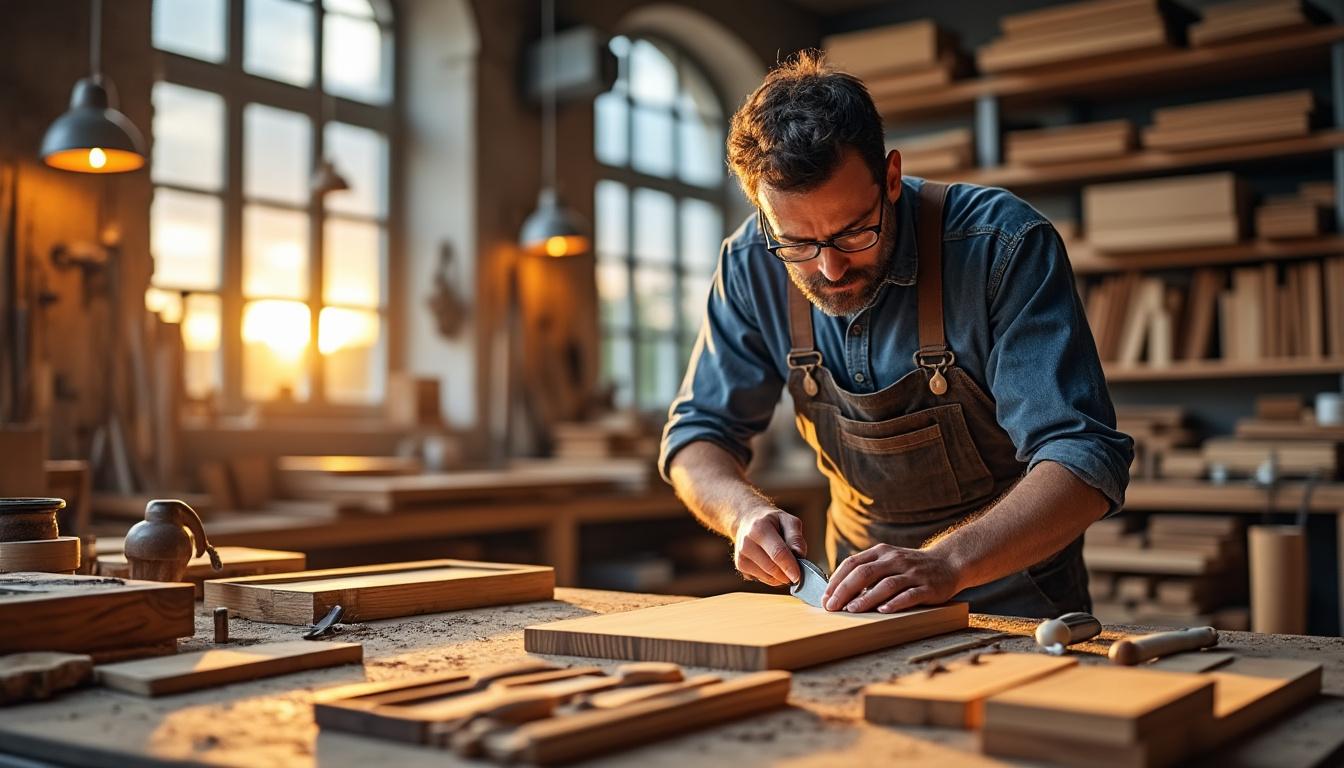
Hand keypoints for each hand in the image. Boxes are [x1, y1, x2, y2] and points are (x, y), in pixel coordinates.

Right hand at [731, 507, 805, 586]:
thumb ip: (796, 538)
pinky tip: (772, 563)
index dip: (789, 566)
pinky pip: (763, 579)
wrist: (747, 520)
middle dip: (787, 574)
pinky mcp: (741, 567)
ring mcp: (741, 557)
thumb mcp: (788, 520)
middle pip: (772, 568)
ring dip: (781, 576)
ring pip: (768, 577)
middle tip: (797, 569)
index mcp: (759, 528)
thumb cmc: (771, 521)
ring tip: (783, 562)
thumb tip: (800, 555)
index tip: (798, 576)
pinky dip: (773, 576)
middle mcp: (746, 543)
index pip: (777, 553)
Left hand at [822, 544, 960, 612]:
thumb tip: (839, 592)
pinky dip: (895, 603)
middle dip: (845, 590)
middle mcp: (895, 560)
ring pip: (885, 584)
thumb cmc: (911, 567)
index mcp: (881, 552)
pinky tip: (883, 611)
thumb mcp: (888, 561)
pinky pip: (909, 595)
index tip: (824, 597)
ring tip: (852, 610)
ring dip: (866, 598)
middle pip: (865, 573)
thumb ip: (867, 572)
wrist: (949, 562)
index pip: (852, 563)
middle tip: (832, 606)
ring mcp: (912, 573)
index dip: (836, 580)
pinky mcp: (927, 587)